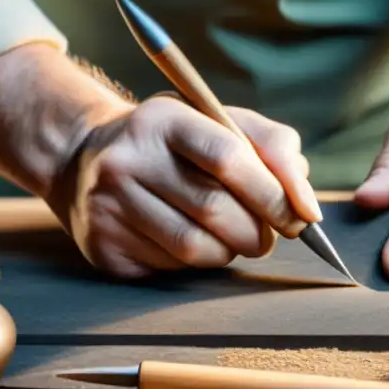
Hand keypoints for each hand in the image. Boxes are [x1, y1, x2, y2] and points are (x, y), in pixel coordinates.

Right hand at [48, 96, 320, 277]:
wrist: (83, 160)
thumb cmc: (174, 143)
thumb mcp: (218, 122)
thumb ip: (272, 146)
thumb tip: (305, 202)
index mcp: (163, 119)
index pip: (229, 157)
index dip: (274, 193)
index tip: (302, 216)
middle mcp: (127, 159)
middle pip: (216, 210)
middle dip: (260, 231)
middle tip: (271, 234)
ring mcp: (108, 204)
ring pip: (196, 248)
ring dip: (232, 251)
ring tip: (236, 239)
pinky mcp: (103, 246)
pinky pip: (170, 269)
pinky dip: (197, 263)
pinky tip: (192, 242)